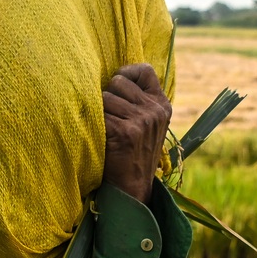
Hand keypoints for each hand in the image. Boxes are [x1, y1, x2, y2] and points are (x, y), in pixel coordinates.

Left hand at [101, 63, 171, 202]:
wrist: (131, 187)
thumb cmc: (132, 152)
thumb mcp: (146, 123)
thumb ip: (139, 100)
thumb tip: (114, 75)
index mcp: (162, 105)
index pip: (144, 70)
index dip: (126, 73)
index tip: (117, 87)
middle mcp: (155, 110)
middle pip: (118, 81)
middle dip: (108, 95)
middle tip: (110, 117)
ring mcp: (142, 121)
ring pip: (105, 96)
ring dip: (99, 111)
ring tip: (106, 129)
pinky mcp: (126, 132)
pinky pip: (99, 114)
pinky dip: (94, 124)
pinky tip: (101, 138)